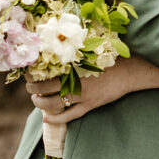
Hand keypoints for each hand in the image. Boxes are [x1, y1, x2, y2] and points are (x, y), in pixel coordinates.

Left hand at [25, 57, 158, 123]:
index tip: (27, 72)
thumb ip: (75, 46)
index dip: (33, 74)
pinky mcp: (90, 106)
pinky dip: (56, 119)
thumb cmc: (111, 54)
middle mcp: (76, 81)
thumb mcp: (91, 47)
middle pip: (45, 89)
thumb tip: (57, 39)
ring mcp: (82, 96)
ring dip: (41, 104)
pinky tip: (48, 118)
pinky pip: (69, 116)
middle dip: (33, 89)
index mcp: (74, 65)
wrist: (130, 69)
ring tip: (37, 100)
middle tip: (29, 87)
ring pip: (54, 105)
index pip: (46, 71)